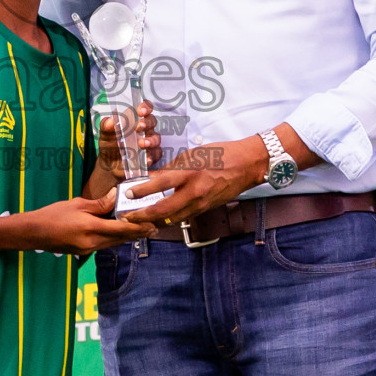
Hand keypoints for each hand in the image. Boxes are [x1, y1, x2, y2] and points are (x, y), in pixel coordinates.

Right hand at [19, 190, 153, 255]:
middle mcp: (91, 242)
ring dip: (128, 237)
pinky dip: (115, 238)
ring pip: (113, 243)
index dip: (138, 227)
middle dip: (137, 233)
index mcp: (90, 228)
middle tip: (154, 228)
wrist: (33, 233)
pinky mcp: (84, 252)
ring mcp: (88, 249)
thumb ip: (98, 204)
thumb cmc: (53, 214)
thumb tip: (116, 196)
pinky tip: (121, 233)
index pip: (120, 229)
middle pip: (120, 239)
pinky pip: (104, 244)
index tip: (152, 224)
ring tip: (142, 230)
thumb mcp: (76, 204)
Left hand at [98, 100, 160, 180]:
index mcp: (134, 120)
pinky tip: (146, 160)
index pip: (144, 108)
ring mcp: (149, 142)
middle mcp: (144, 129)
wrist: (110, 167)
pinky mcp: (151, 155)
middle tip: (138, 127)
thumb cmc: (110, 146)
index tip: (140, 111)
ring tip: (142, 144)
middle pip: (152, 121)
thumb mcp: (105, 136)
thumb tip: (110, 121)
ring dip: (151, 140)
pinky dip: (152, 156)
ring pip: (156, 138)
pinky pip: (156, 155)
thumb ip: (106, 127)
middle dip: (147, 123)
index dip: (145, 107)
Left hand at [121, 136, 267, 225]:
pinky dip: (169, 218)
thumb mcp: (193, 154)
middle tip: (128, 216)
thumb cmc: (221, 155)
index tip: (128, 192)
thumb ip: (172, 167)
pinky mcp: (205, 209)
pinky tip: (159, 217)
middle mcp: (195, 192)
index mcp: (190, 173)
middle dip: (143, 216)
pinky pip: (183, 216)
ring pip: (172, 218)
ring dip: (154, 221)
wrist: (246, 166)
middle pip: (164, 210)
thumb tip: (153, 177)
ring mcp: (201, 204)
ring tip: (139, 220)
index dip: (142, 190)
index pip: (161, 183)